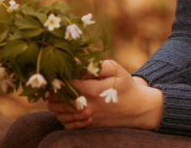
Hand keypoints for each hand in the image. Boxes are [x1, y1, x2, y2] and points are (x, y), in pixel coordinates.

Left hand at [47, 60, 163, 129]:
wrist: (137, 108)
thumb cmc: (125, 86)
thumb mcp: (115, 69)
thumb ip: (94, 65)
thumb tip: (75, 62)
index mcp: (91, 90)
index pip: (63, 83)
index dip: (58, 76)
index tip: (60, 70)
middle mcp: (85, 106)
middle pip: (55, 99)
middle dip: (53, 90)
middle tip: (58, 82)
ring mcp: (85, 118)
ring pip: (57, 112)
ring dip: (56, 102)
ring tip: (63, 93)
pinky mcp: (86, 127)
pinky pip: (65, 123)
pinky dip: (64, 115)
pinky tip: (70, 106)